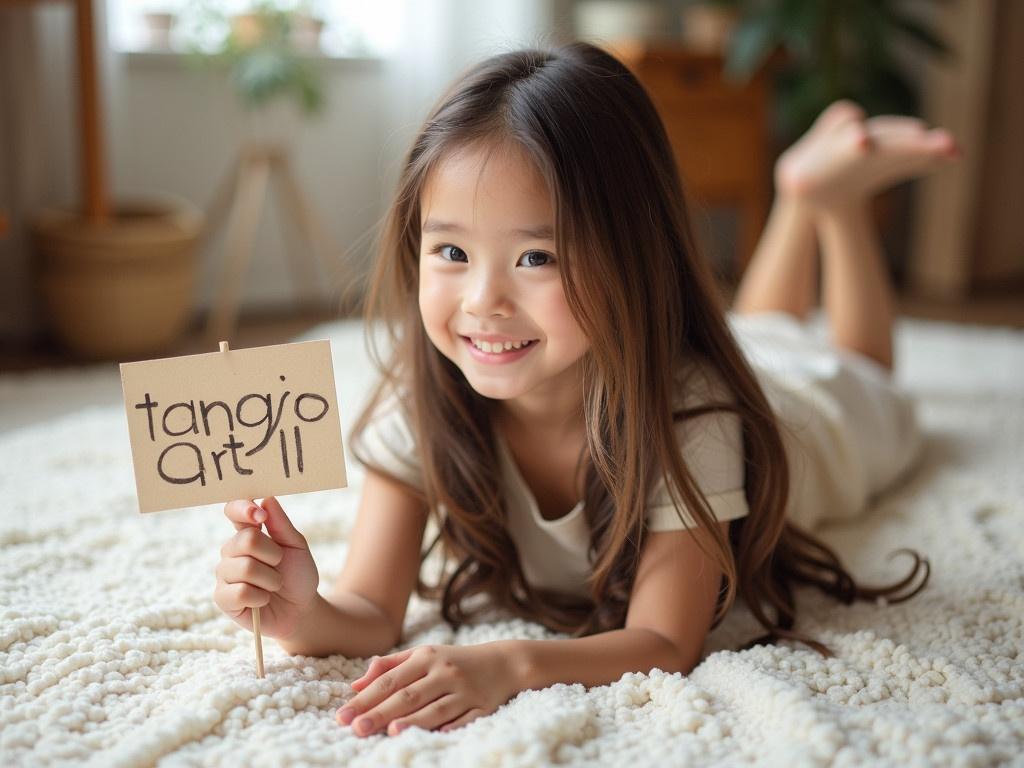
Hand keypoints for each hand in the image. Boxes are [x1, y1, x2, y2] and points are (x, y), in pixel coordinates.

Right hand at [213, 496, 318, 639]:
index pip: (233, 511)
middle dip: (272, 555)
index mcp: (248, 533)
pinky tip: (263, 600)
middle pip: (245, 541)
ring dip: (270, 579)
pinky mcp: (222, 598)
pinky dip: (260, 597)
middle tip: (279, 566)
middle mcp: (231, 551)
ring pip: (244, 568)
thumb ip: (281, 524)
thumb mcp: (296, 546)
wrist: (301, 610)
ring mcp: (225, 574)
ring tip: (273, 585)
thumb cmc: (298, 575)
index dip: (242, 508)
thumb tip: (267, 499)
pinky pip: (240, 592)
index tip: (260, 516)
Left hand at [336, 643, 520, 736]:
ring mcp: (464, 690)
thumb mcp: (424, 655)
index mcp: (426, 657)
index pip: (390, 680)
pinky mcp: (482, 706)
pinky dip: (449, 727)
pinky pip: (463, 719)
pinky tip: (434, 735)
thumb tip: (356, 685)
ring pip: (435, 708)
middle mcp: (444, 672)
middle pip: (409, 695)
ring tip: (390, 732)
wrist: (504, 662)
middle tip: (356, 728)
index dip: (365, 698)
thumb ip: (390, 666)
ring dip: (413, 720)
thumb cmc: (454, 661)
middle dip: (381, 712)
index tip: (343, 715)